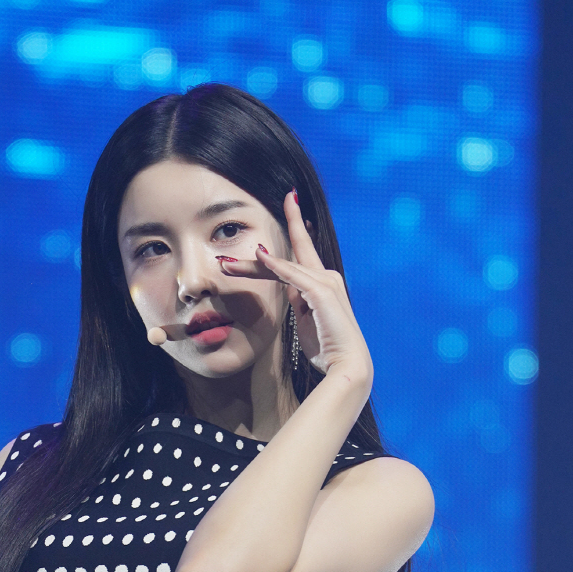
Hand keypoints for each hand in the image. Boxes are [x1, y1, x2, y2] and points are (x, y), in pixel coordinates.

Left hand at [219, 190, 373, 394]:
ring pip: (284, 265)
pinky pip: (292, 275)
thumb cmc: (327, 349)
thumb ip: (298, 301)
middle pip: (289, 256)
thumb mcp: (307, 321)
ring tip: (226, 264)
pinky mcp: (321, 292)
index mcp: (323, 284)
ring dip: (253, 264)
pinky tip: (259, 256)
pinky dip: (274, 266)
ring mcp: (325, 283)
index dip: (293, 229)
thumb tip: (286, 289)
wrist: (347, 367)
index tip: (288, 204)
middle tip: (252, 226)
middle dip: (268, 243)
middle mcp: (326, 278)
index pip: (301, 254)